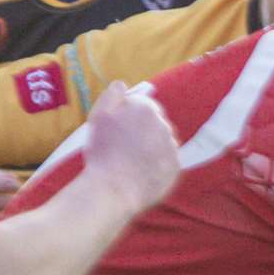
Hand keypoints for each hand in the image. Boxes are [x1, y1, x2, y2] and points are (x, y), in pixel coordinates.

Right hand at [82, 82, 180, 212]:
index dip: (132, 118)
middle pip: (156, 124)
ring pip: (162, 143)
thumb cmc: (102, 152)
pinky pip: (167, 162)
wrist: (113, 188)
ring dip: (152, 148)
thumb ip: (111, 96)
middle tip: (125, 148)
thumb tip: (122, 85)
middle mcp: (164, 125)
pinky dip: (157, 165)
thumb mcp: (98, 117)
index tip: (122, 130)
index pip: (145, 107)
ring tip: (132, 162)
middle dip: (144, 132)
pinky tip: (141, 172)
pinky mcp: (175, 167)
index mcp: (146, 109)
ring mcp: (172, 147)